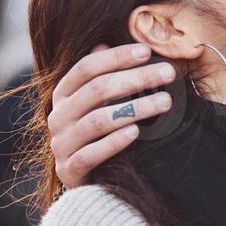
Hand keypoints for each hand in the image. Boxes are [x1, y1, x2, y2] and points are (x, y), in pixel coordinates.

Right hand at [48, 42, 177, 187]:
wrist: (88, 184)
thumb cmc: (98, 136)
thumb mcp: (101, 105)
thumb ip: (106, 77)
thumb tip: (108, 42)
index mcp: (64, 95)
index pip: (86, 68)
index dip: (116, 57)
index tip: (148, 51)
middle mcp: (58, 117)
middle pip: (96, 90)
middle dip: (136, 79)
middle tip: (168, 73)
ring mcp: (61, 144)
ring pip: (97, 121)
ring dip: (134, 109)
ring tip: (165, 102)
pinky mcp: (69, 170)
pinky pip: (91, 154)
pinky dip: (114, 142)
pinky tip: (136, 132)